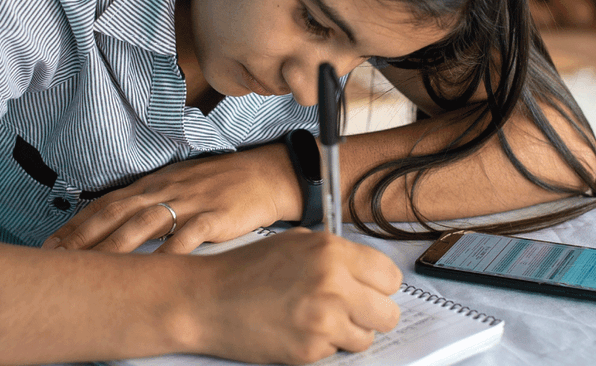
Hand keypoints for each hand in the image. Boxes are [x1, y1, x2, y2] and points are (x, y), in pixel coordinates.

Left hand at [41, 143, 302, 253]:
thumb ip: (147, 202)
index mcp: (153, 184)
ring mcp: (190, 203)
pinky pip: (188, 237)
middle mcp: (165, 191)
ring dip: (114, 246)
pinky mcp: (215, 217)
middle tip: (55, 260)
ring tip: (92, 268)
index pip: (105, 205)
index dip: (75, 226)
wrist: (267, 175)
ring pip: (144, 225)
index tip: (50, 247)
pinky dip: (170, 253)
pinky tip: (155, 269)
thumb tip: (113, 224)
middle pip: (115, 215)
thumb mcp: (178, 185)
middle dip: (82, 238)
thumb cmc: (221, 184)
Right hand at [186, 229, 403, 363]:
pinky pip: (337, 353)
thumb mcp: (295, 243)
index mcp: (332, 251)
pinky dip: (322, 346)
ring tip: (319, 321)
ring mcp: (323, 320)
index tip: (368, 290)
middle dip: (371, 314)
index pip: (390, 277)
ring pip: (366, 337)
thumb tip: (366, 272)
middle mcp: (333, 284)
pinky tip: (297, 331)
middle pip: (388, 313)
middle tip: (350, 311)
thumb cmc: (246, 270)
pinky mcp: (309, 350)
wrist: (205, 300)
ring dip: (348, 333)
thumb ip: (334, 254)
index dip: (379, 286)